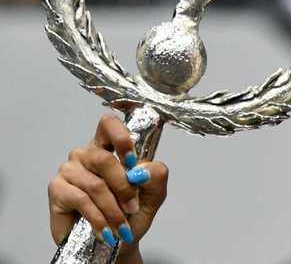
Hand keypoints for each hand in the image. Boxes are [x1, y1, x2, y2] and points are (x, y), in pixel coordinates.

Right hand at [48, 114, 168, 254]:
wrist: (114, 244)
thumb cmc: (130, 214)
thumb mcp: (153, 194)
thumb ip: (156, 176)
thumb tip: (144, 170)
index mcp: (108, 146)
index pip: (109, 124)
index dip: (121, 137)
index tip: (133, 160)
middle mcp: (86, 154)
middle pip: (104, 158)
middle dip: (123, 186)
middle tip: (132, 206)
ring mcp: (69, 170)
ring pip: (95, 184)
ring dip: (113, 208)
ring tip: (121, 225)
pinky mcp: (57, 189)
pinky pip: (82, 200)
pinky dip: (99, 218)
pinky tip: (105, 231)